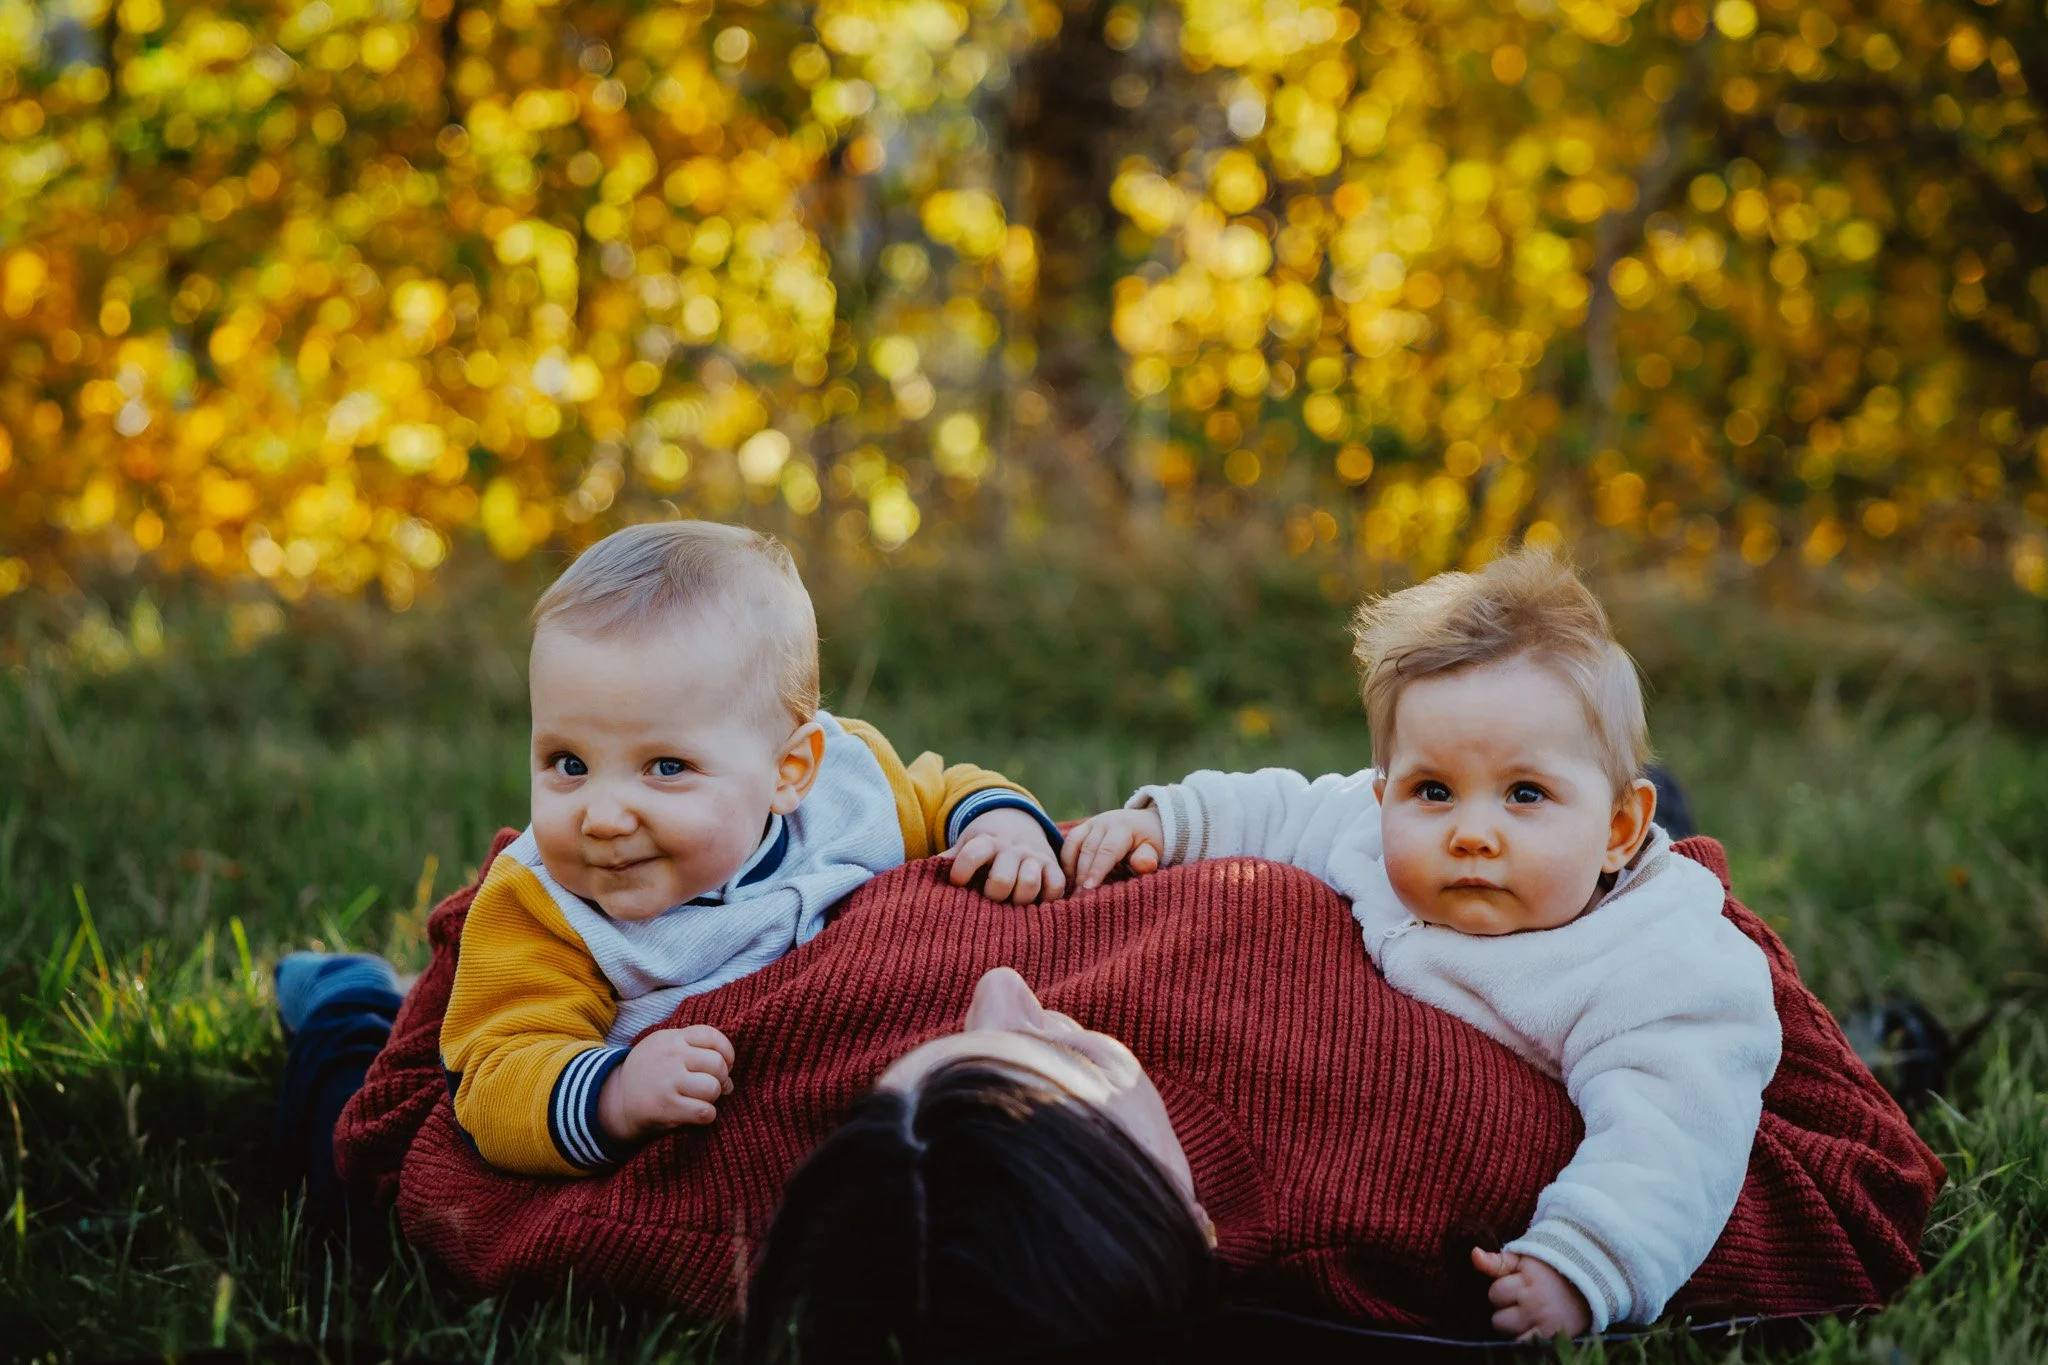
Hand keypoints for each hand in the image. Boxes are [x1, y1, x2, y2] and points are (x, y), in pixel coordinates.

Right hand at [596, 1024, 735, 1143]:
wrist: (616, 1099)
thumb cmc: (649, 1072)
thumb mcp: (665, 1047)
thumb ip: (695, 1050)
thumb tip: (730, 1079)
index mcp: (673, 1038)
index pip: (713, 1037)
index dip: (727, 1053)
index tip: (724, 1065)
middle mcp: (671, 1056)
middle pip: (718, 1064)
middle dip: (721, 1079)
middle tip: (712, 1087)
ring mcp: (669, 1081)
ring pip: (713, 1088)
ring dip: (713, 1098)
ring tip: (701, 1099)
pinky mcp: (667, 1107)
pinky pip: (705, 1112)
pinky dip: (707, 1115)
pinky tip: (696, 1113)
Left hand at [944, 806, 1065, 903]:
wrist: (1018, 820)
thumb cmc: (985, 843)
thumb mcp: (966, 844)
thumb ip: (949, 859)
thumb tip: (922, 877)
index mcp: (986, 841)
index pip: (972, 854)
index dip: (962, 871)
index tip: (957, 882)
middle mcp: (1012, 848)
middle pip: (1002, 878)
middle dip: (994, 894)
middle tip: (989, 898)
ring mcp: (1034, 856)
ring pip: (1029, 883)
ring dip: (1019, 897)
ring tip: (1011, 902)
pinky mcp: (1054, 866)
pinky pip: (1056, 887)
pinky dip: (1047, 898)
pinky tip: (1034, 902)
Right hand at [1058, 808, 1164, 891]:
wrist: (1143, 822)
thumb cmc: (1149, 841)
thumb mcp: (1155, 848)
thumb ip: (1148, 857)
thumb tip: (1145, 865)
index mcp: (1123, 827)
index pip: (1107, 851)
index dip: (1097, 870)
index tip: (1089, 889)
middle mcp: (1104, 822)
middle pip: (1088, 849)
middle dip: (1082, 874)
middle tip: (1080, 898)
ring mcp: (1090, 824)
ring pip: (1073, 845)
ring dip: (1070, 869)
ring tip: (1072, 891)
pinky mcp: (1082, 828)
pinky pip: (1068, 844)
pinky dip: (1066, 862)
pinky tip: (1069, 880)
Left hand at [1472, 1247, 1590, 1341]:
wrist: (1587, 1286)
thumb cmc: (1547, 1271)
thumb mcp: (1523, 1260)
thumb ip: (1498, 1261)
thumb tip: (1474, 1254)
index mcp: (1528, 1280)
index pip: (1495, 1294)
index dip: (1502, 1291)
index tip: (1516, 1286)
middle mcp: (1536, 1304)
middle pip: (1499, 1319)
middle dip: (1506, 1310)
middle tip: (1522, 1303)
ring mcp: (1545, 1323)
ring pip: (1508, 1333)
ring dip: (1513, 1326)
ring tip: (1527, 1315)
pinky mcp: (1552, 1337)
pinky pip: (1523, 1345)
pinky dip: (1522, 1339)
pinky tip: (1530, 1328)